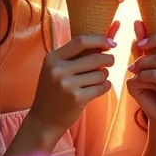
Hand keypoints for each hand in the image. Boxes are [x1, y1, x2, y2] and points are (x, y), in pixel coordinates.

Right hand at [29, 21, 119, 138]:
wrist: (44, 119)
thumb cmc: (54, 90)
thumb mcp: (57, 68)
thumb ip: (76, 54)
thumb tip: (107, 36)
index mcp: (53, 58)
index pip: (81, 41)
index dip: (99, 40)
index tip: (111, 43)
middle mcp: (58, 70)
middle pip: (95, 58)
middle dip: (108, 59)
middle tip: (110, 62)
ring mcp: (67, 85)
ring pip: (100, 74)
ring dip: (104, 76)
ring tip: (97, 79)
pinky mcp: (77, 98)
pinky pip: (101, 87)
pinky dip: (105, 86)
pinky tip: (99, 88)